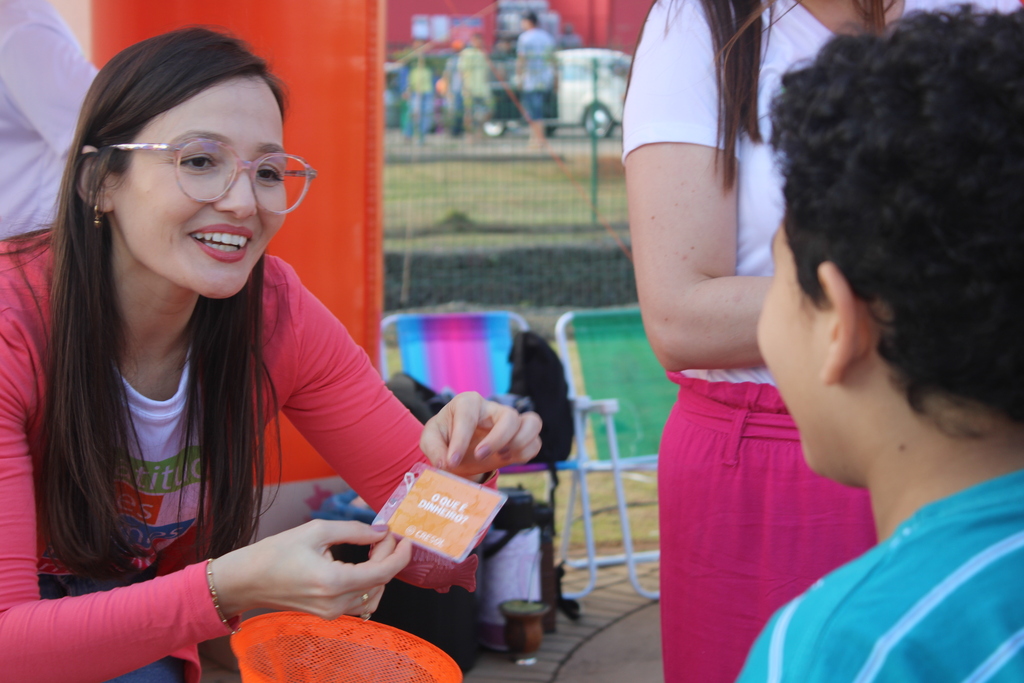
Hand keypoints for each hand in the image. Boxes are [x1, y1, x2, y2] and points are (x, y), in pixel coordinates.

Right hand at [210, 520, 412, 620]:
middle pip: (380, 582)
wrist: (246, 580)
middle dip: (388, 556)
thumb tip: (381, 531)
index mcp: (333, 582)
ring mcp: (331, 613)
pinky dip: (368, 584)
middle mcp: (335, 604)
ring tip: (373, 548)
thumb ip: (354, 530)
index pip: (383, 572)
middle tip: (383, 534)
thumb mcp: (317, 531)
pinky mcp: (327, 614)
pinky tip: (362, 564)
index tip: (405, 538)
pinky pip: (359, 602)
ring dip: (380, 572)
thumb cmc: (276, 552)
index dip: (400, 554)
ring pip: (373, 595)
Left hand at [420, 391, 541, 478]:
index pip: (469, 415)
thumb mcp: (431, 439)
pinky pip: (536, 442)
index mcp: (468, 403)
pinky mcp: (520, 438)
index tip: (452, 461)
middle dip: (497, 440)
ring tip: (501, 456)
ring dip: (519, 443)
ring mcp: (510, 423)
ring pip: (532, 423)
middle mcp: (493, 409)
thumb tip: (445, 463)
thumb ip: (434, 449)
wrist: (458, 449)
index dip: (461, 440)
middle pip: (510, 416)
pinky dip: (526, 453)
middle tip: (480, 456)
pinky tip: (507, 459)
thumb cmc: (445, 438)